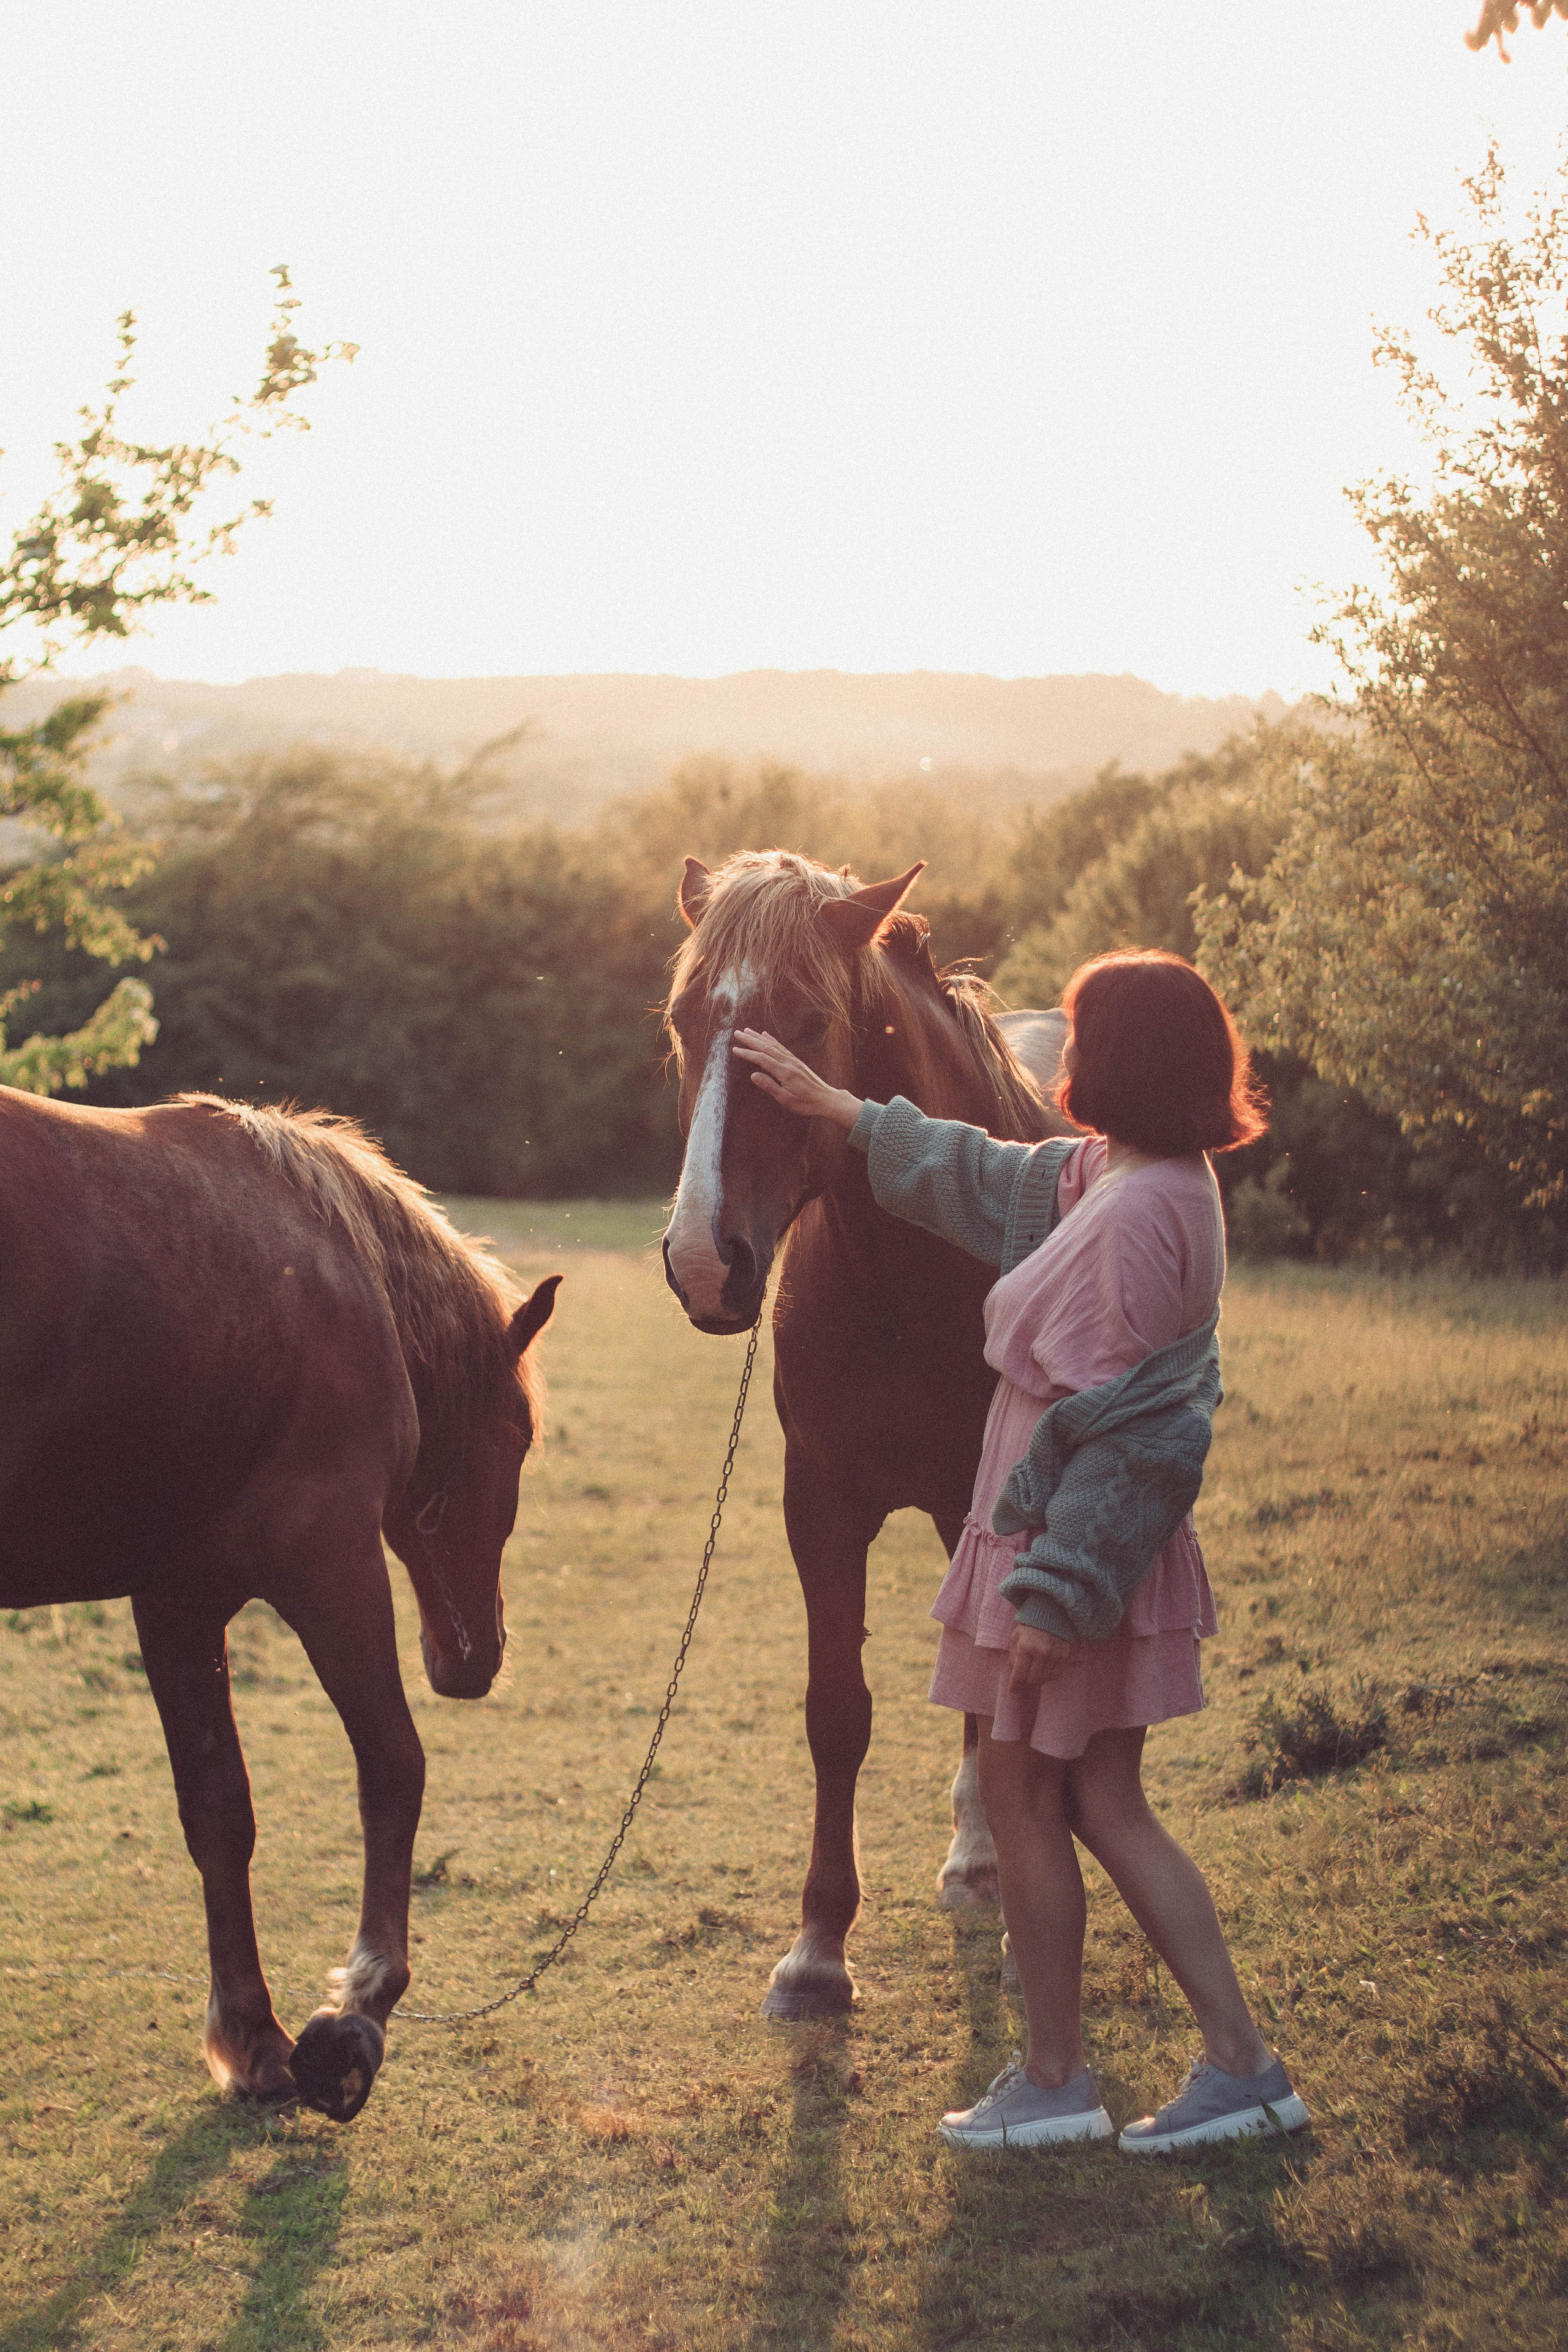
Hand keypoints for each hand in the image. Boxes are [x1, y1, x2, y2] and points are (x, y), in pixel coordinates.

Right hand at [732, 1029, 863, 1128]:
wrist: (826, 1099)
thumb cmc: (806, 1103)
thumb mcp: (786, 1099)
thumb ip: (769, 1086)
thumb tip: (753, 1075)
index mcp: (785, 1072)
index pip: (762, 1059)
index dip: (748, 1053)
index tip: (735, 1049)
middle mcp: (789, 1062)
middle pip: (766, 1047)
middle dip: (750, 1040)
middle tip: (737, 1033)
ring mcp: (793, 1060)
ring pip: (773, 1045)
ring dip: (759, 1037)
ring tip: (747, 1030)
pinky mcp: (796, 1061)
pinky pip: (781, 1047)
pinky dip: (772, 1040)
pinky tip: (766, 1035)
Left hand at [1007, 1622, 1074, 1692]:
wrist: (1051, 1614)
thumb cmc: (1029, 1626)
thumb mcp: (1015, 1638)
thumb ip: (1013, 1657)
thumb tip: (1014, 1676)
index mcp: (1025, 1647)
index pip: (1019, 1674)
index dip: (1015, 1685)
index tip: (1012, 1690)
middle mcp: (1041, 1652)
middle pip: (1032, 1680)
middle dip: (1025, 1682)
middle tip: (1023, 1678)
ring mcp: (1054, 1655)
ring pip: (1044, 1680)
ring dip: (1037, 1679)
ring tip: (1033, 1671)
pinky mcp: (1064, 1656)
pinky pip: (1055, 1675)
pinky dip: (1048, 1676)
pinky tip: (1044, 1669)